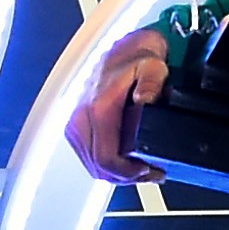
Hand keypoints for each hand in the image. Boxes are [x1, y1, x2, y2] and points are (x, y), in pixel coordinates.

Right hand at [70, 28, 170, 183]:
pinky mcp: (76, 128)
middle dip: (127, 178)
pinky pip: (90, 157)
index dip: (128, 173)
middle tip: (152, 174)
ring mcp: (75, 125)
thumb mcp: (153, 66)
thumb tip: (145, 99)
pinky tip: (128, 163)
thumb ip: (152, 82)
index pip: (106, 158)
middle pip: (99, 168)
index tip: (148, 171)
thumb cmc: (135, 59)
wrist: (121, 51)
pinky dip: (108, 165)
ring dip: (118, 174)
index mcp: (97, 109)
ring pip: (93, 166)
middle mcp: (81, 119)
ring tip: (144, 171)